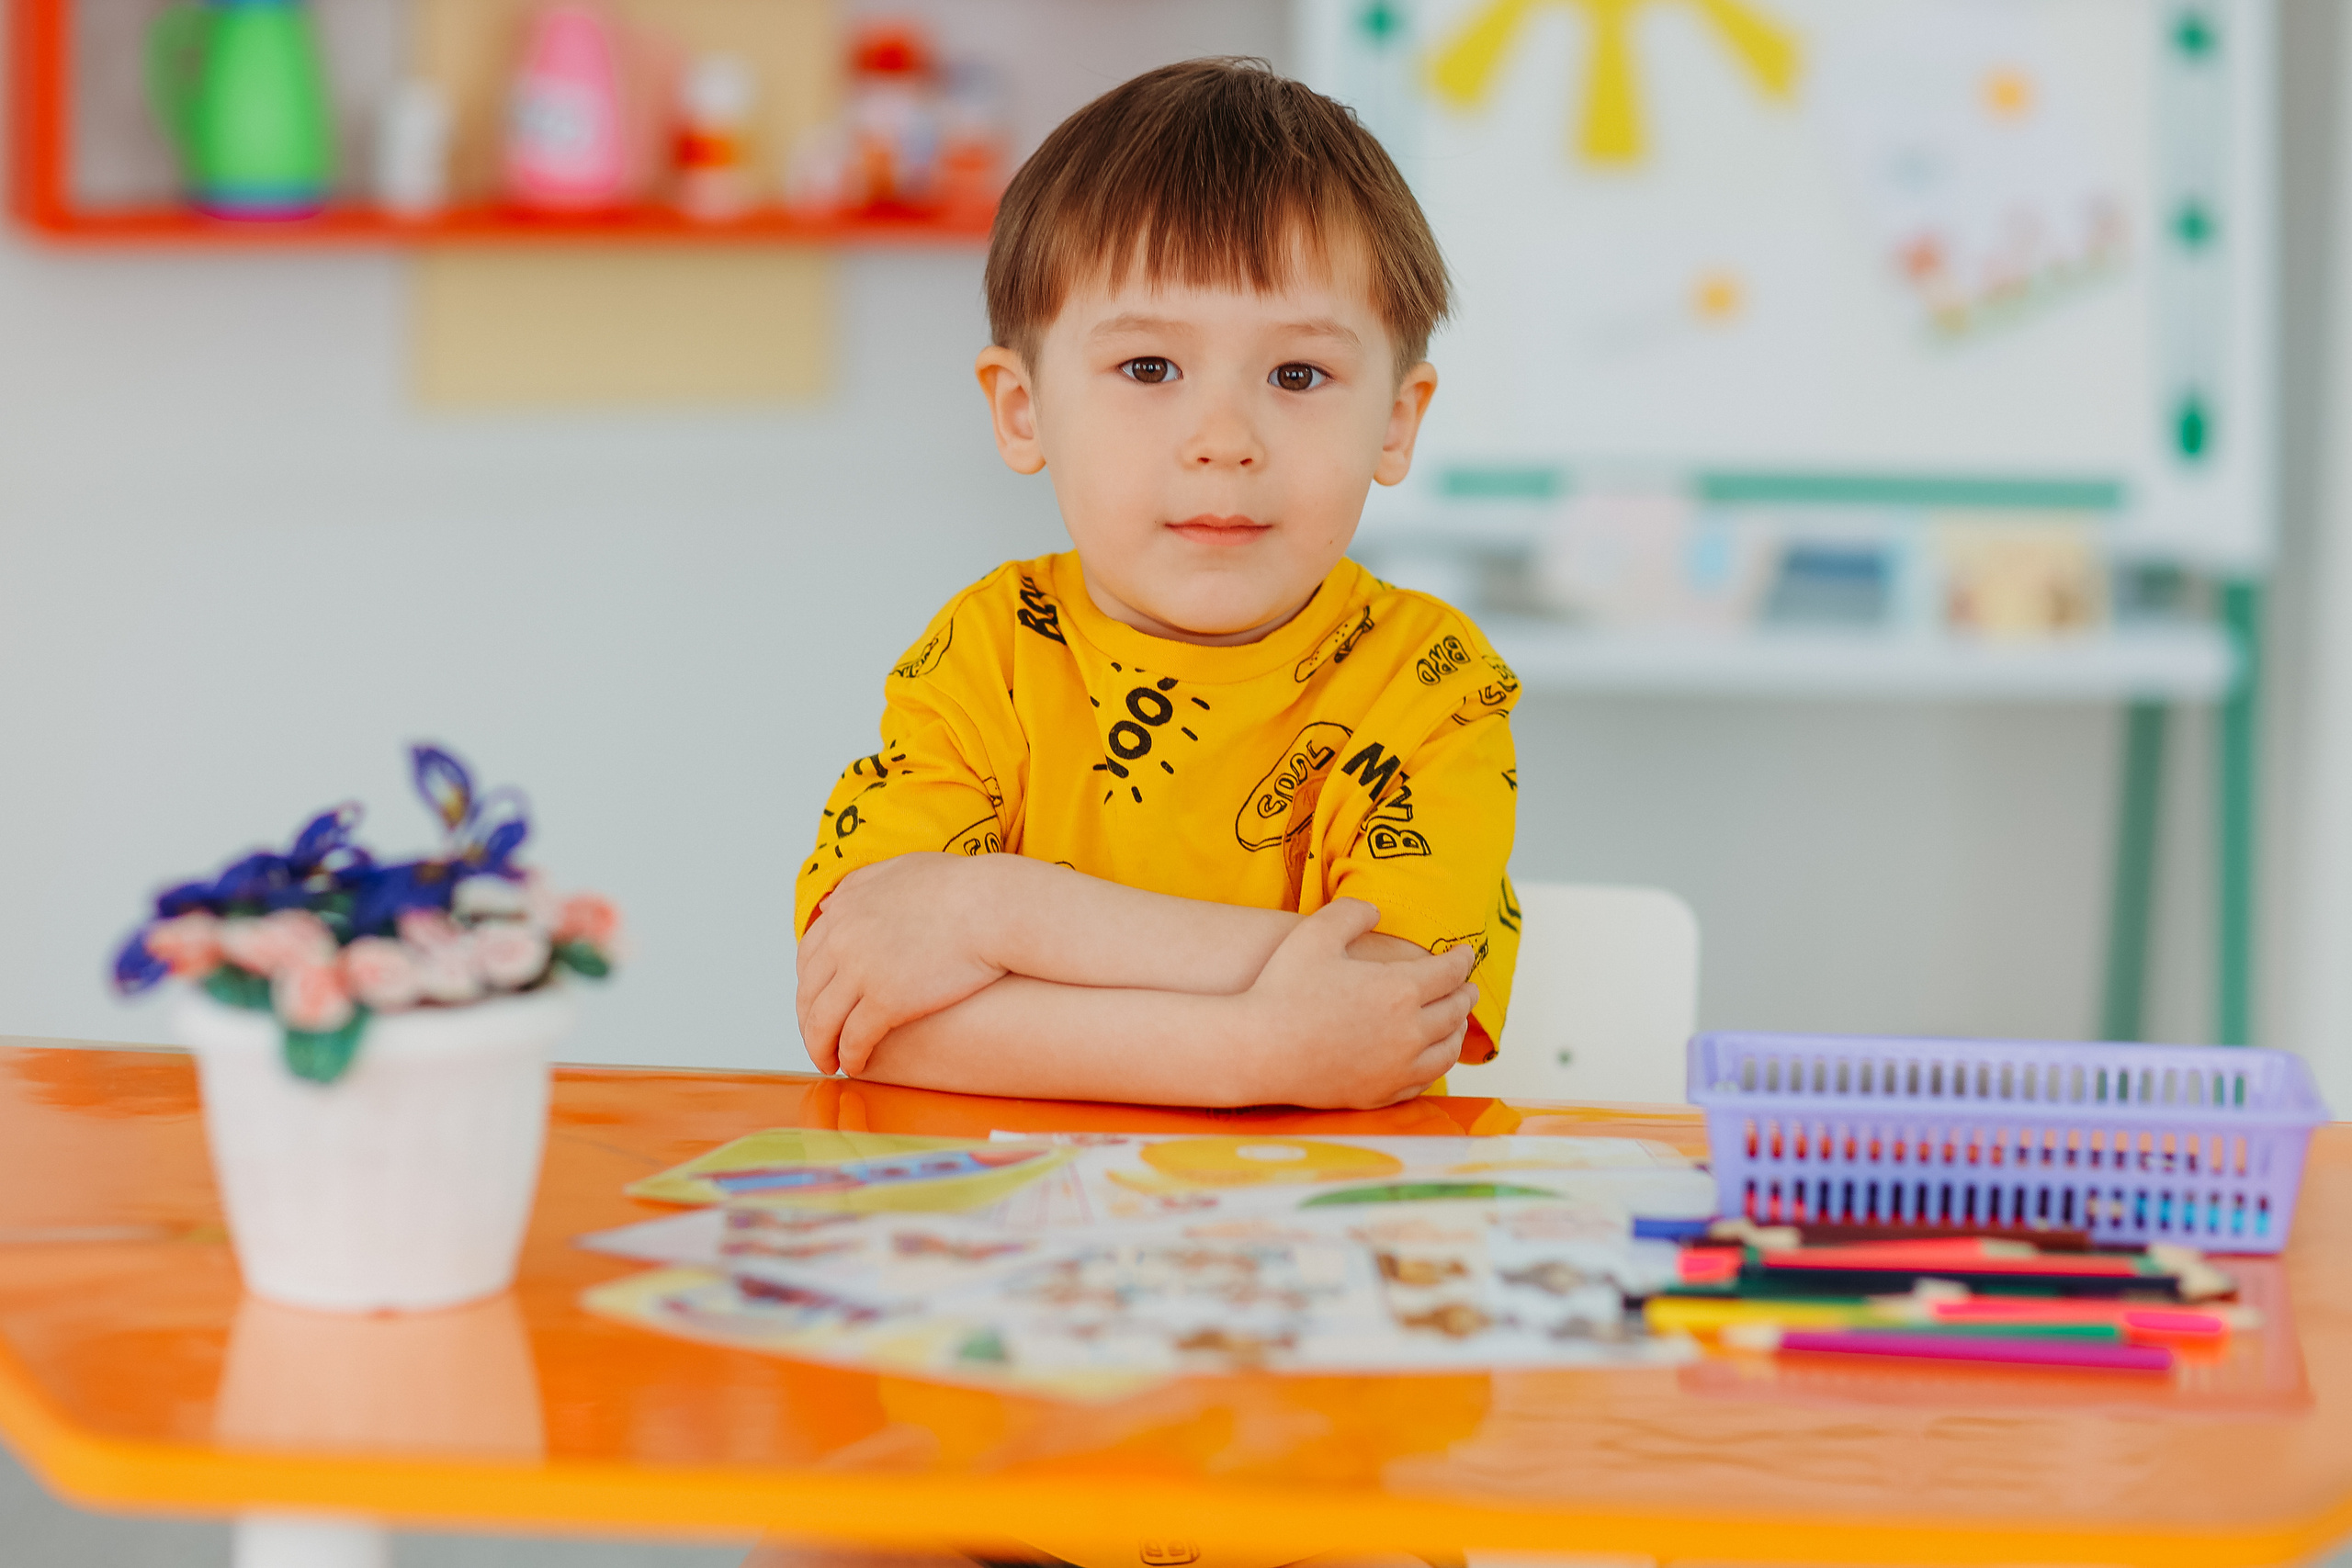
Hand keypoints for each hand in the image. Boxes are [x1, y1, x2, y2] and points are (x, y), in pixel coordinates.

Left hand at [795, 854, 1007, 1074]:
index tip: (816, 1002)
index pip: (808, 955)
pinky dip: (850, 1056)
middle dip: (808, 1020)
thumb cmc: (965, 887)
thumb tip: (835, 904)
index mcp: (845, 905)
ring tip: (830, 1062)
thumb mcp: (902, 869)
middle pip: (809, 991)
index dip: (810, 985)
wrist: (995, 905)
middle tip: (817, 1039)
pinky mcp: (886, 1000)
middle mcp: (843, 937)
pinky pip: (854, 1038)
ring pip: (822, 1021)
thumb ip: (864, 885)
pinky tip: (857, 1065)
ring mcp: (861, 969)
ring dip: (820, 1046)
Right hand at [1238, 899, 1477, 1108]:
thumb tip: (1377, 913)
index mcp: (1400, 989)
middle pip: (1455, 1010)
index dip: (1462, 959)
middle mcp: (1409, 1031)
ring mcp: (1398, 1067)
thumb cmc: (1282, 991)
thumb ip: (1352, 913)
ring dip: (1457, 1030)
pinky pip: (1424, 1079)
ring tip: (1456, 1020)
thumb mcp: (1315, 934)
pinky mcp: (1382, 1093)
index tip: (1466, 953)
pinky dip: (1436, 1063)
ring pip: (1446, 1049)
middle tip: (1467, 984)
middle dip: (1465, 993)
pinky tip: (1430, 1056)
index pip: (1450, 972)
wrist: (1258, 1050)